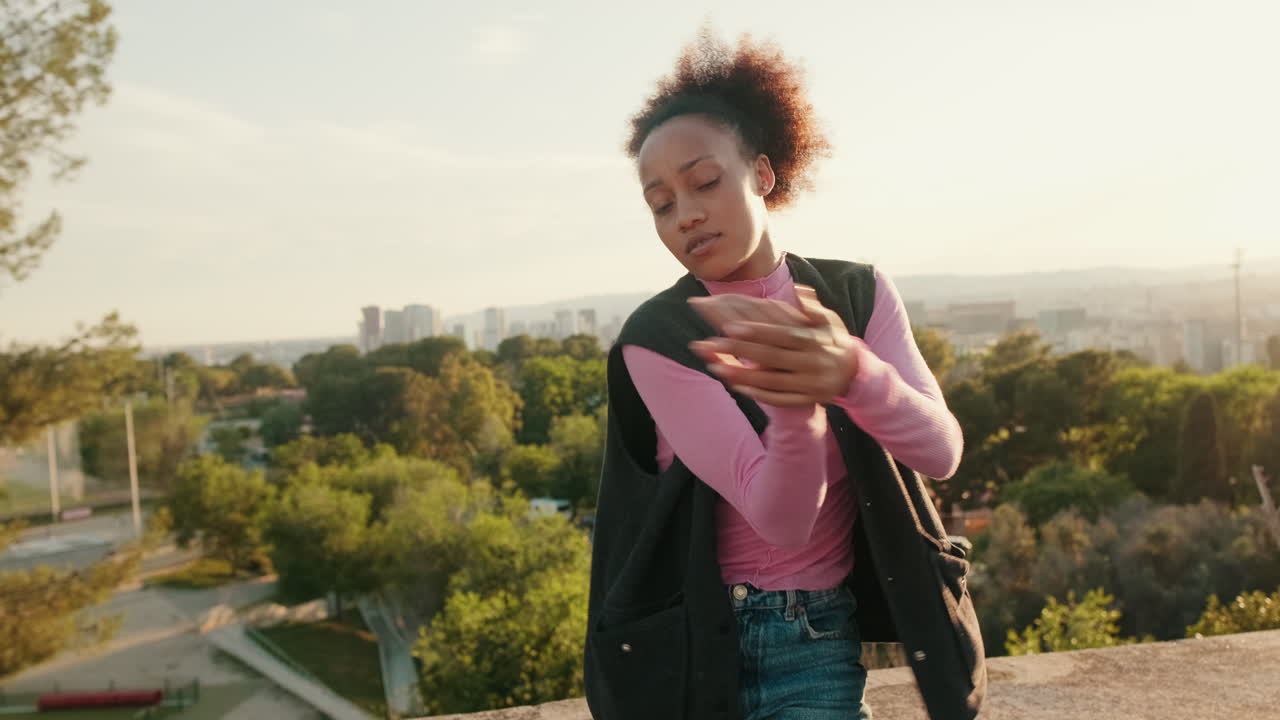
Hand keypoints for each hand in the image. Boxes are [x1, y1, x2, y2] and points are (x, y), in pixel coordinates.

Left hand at [688, 285, 858, 406]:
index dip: (757, 332)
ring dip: (743, 375)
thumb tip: (798, 289)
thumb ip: (813, 307)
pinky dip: (759, 394)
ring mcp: (809, 384)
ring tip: (716, 368)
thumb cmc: (834, 341)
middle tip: (712, 344)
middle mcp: (812, 363)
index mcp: (814, 340)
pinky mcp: (805, 400)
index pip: (782, 335)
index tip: (731, 327)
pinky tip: (737, 388)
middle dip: (741, 352)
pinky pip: (780, 399)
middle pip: (771, 357)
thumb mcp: (830, 320)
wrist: (855, 374)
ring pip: (772, 381)